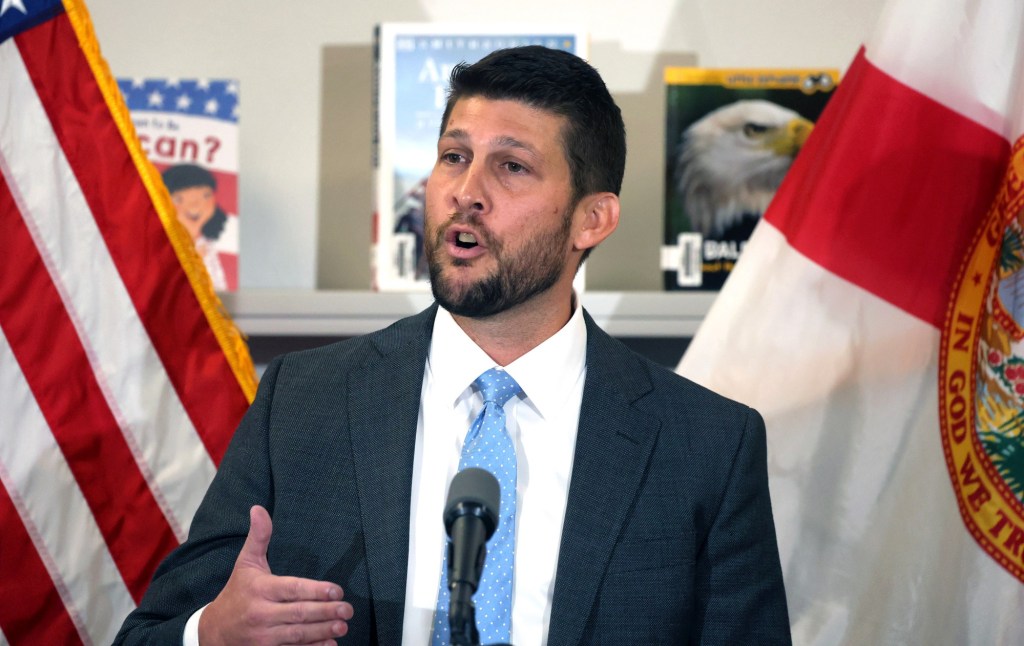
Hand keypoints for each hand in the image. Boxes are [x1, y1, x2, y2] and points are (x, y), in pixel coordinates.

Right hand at [199, 505, 353, 645]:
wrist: (214, 631)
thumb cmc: (237, 593)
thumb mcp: (246, 563)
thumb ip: (258, 537)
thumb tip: (258, 509)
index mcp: (260, 590)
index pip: (292, 590)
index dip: (316, 590)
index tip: (337, 590)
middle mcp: (261, 614)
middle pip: (299, 614)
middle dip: (326, 611)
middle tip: (347, 609)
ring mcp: (263, 637)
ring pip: (298, 635)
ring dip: (323, 631)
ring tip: (343, 626)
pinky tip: (329, 645)